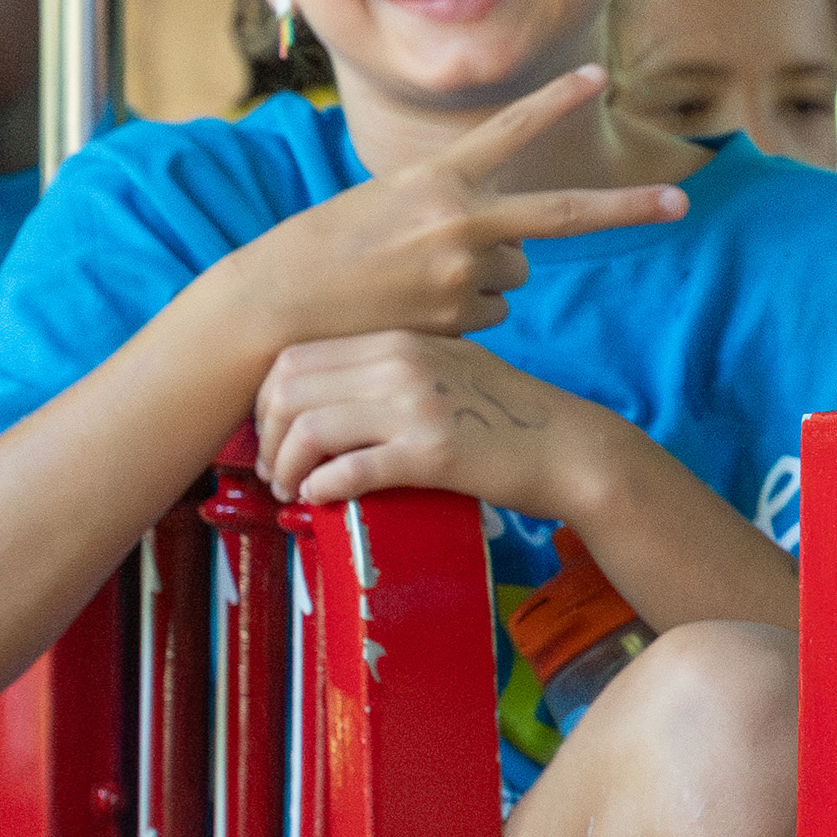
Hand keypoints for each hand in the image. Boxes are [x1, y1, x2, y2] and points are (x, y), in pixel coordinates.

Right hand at [230, 66, 686, 351]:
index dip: (556, 100)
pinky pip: (494, 312)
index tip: (600, 76)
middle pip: (564, 215)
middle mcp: (460, 221)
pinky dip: (469, 312)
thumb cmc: (325, 250)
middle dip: (630, 208)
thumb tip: (519, 252)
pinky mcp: (459, 319)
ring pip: (517, 272)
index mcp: (437, 178)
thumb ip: (455, 210)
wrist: (274, 309)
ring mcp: (463, 273)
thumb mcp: (386, 204)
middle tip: (682, 202)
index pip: (508, 130)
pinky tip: (417, 308)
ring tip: (419, 278)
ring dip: (488, 276)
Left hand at [254, 331, 637, 514]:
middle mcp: (402, 363)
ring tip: (292, 491)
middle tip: (274, 470)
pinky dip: (323, 487)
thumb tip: (330, 394)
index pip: (297, 356)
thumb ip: (394, 364)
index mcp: (401, 337)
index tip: (274, 434)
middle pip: (291, 389)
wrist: (570, 448)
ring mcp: (417, 407)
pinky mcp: (432, 454)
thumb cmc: (508, 414)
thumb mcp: (450, 365)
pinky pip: (351, 469)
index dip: (267, 401)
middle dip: (266, 436)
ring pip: (311, 429)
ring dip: (287, 467)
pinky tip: (323, 499)